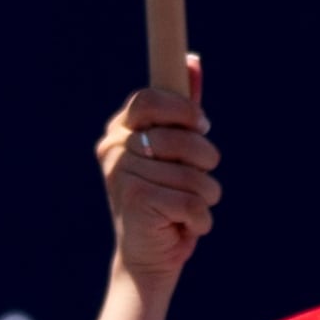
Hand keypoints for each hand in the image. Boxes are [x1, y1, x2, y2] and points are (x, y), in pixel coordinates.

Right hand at [100, 54, 221, 279]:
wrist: (146, 258)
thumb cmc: (166, 200)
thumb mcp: (176, 151)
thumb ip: (182, 110)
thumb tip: (191, 61)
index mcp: (119, 131)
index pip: (150, 98)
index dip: (184, 110)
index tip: (201, 127)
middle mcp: (113, 150)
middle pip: (182, 135)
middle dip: (206, 160)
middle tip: (197, 177)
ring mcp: (121, 174)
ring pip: (194, 173)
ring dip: (206, 196)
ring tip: (187, 209)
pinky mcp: (136, 200)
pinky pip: (193, 200)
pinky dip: (200, 219)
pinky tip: (184, 227)